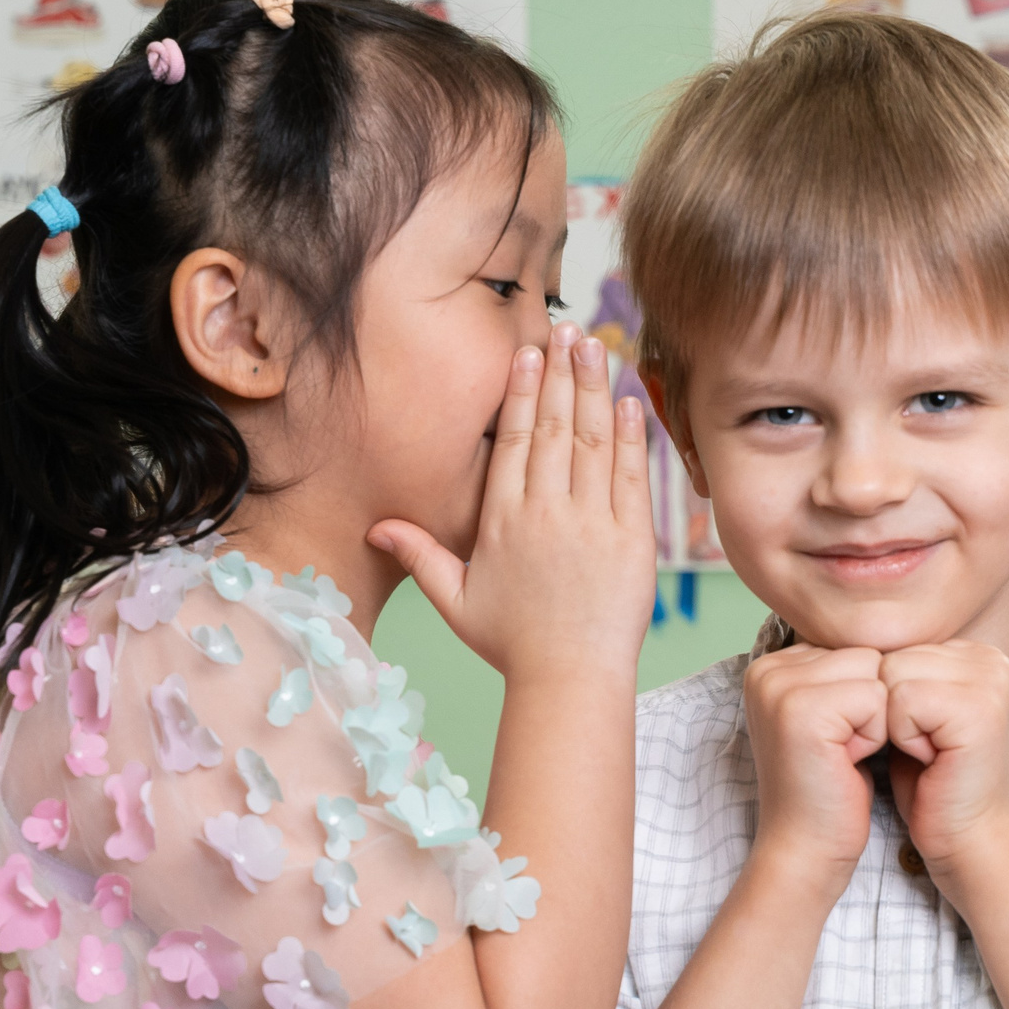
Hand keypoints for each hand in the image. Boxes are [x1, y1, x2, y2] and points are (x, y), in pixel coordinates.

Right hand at [373, 323, 655, 678]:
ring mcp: (593, 522)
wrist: (570, 679)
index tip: (529, 353)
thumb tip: (376, 526)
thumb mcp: (455, 599)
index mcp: (504, 519)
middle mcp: (548, 512)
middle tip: (567, 329)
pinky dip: (630, 437)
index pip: (516, 440)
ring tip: (596, 346)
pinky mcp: (632, 539)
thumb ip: (419, 555)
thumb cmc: (512, 644)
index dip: (524, 391)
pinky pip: (631, 477)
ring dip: (594, 389)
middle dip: (561, 373)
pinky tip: (627, 402)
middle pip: (556, 427)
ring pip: (594, 442)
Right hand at [744, 644, 886, 890]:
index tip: (838, 737)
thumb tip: (895, 631)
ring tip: (844, 753)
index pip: (854, 646)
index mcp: (772, 665)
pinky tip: (846, 761)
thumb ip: (845, 672)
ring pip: (874, 671)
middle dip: (872, 703)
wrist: (807, 848)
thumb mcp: (835, 717)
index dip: (864, 696)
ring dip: (876, 718)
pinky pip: (875, 697)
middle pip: (866, 653)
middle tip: (842, 749)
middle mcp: (767, 669)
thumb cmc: (831, 788)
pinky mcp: (801, 710)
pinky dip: (874, 734)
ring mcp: (779, 688)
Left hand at [880, 641, 1008, 885]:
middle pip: (887, 657)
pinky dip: (902, 735)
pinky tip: (930, 758)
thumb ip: (891, 671)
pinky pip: (902, 699)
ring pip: (890, 673)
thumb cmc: (929, 783)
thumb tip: (834, 638)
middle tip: (923, 748)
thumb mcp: (906, 714)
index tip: (917, 735)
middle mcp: (988, 658)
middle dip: (887, 710)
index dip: (883, 699)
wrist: (964, 839)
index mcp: (972, 653)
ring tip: (926, 752)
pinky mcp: (978, 707)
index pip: (890, 646)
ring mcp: (988, 679)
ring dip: (892, 723)